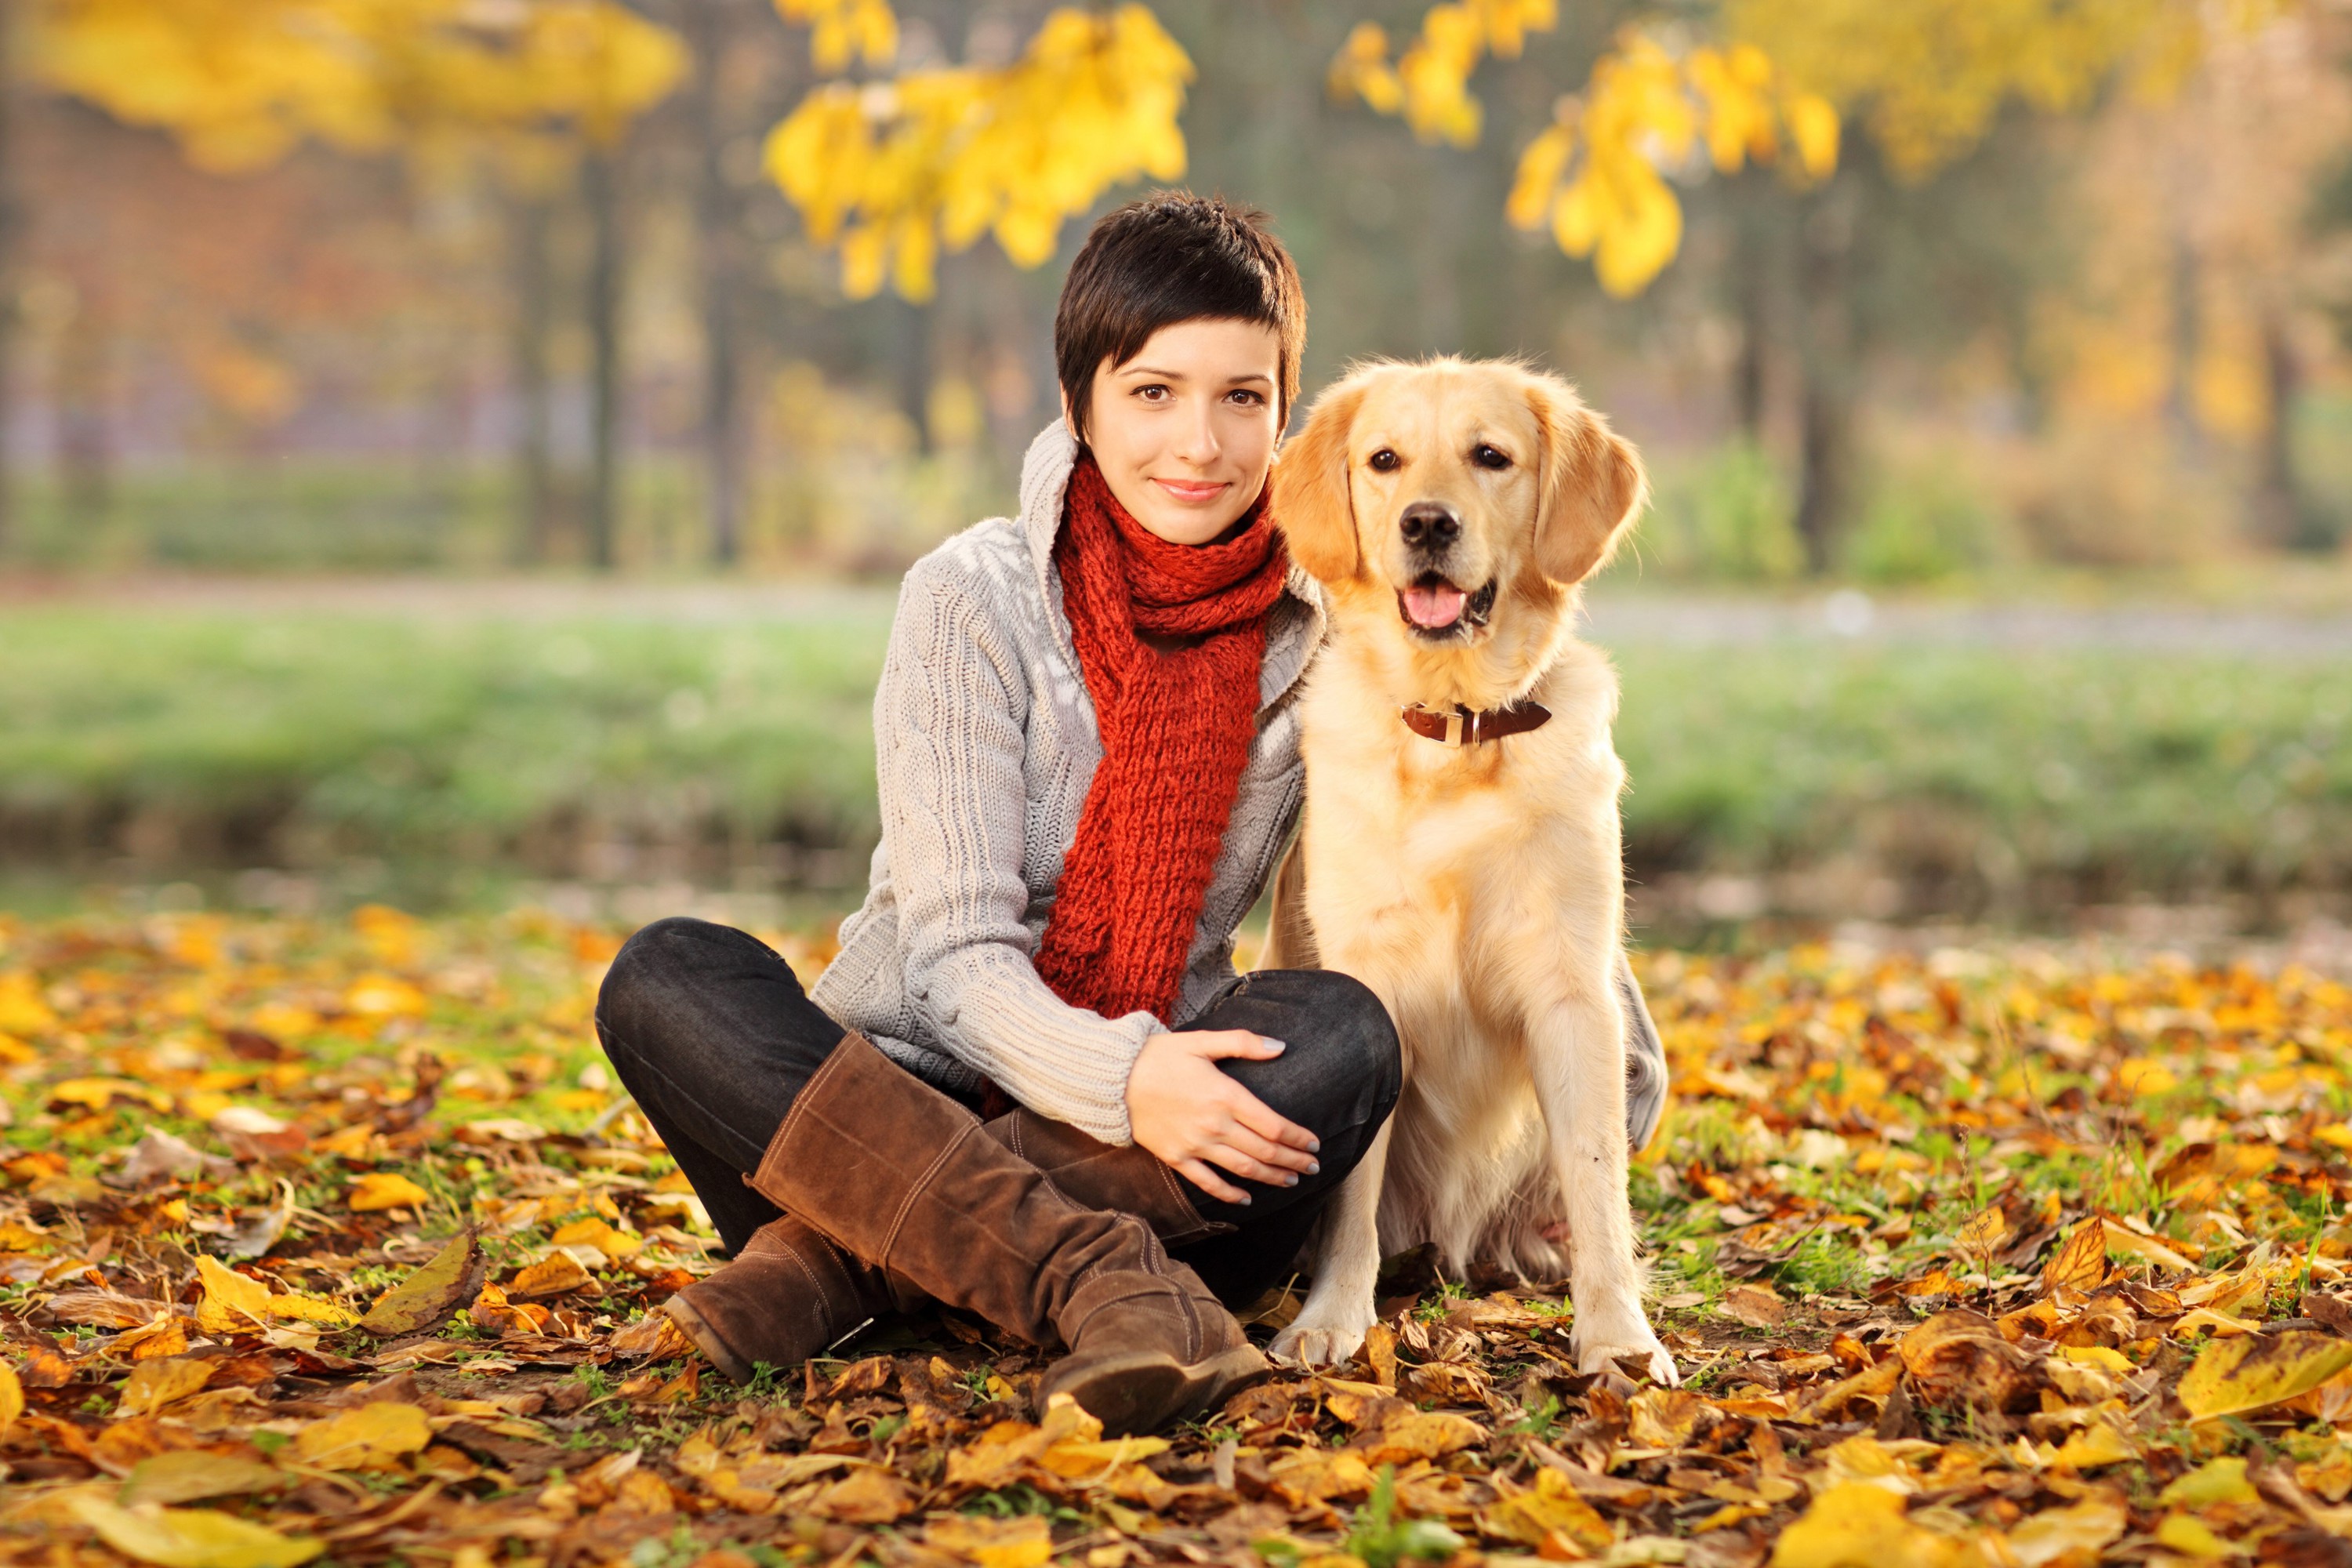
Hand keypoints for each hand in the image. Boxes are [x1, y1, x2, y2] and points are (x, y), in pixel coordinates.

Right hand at [1125, 1030, 1319, 1204]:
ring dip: (1272, 1178)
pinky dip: (1230, 1194)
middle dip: (1294, 1161)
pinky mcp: (1176, 1158)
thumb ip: (1243, 1043)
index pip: (1274, 1126)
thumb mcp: (1202, 1041)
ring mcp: (1195, 1145)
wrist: (1113, 1078)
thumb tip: (1281, 1047)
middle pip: (1265, 1152)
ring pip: (1244, 1170)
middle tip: (1313, 1167)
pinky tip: (1247, 1199)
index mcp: (1226, 1095)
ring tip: (1291, 1181)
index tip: (1314, 1144)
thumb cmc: (1159, 1056)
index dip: (1299, 1138)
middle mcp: (1215, 1125)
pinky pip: (1209, 1183)